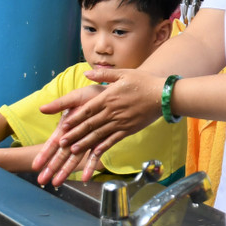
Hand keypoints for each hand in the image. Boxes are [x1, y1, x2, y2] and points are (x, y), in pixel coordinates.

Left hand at [32, 68, 164, 185]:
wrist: (163, 95)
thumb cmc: (143, 82)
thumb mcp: (123, 73)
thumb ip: (104, 74)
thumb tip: (86, 74)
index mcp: (109, 97)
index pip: (87, 110)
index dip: (75, 118)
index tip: (63, 125)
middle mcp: (113, 111)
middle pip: (90, 124)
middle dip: (75, 134)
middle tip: (61, 143)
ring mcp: (121, 122)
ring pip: (99, 134)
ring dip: (85, 143)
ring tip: (73, 150)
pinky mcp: (129, 130)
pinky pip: (113, 140)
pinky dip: (103, 146)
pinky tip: (94, 152)